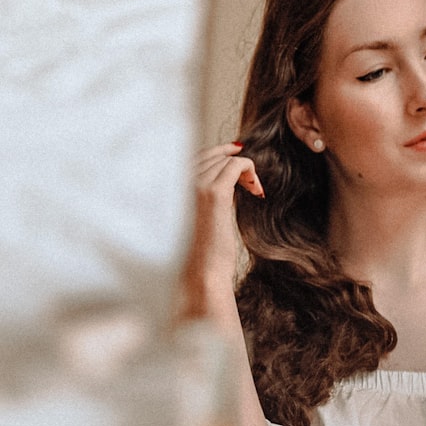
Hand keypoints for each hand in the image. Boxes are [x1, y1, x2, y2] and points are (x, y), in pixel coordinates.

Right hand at [180, 142, 264, 315]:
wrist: (202, 272)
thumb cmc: (200, 250)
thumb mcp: (196, 214)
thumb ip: (203, 191)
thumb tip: (226, 172)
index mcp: (168, 186)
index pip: (195, 156)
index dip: (218, 152)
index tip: (237, 153)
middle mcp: (177, 181)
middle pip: (211, 156)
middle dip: (232, 163)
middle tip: (250, 183)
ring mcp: (194, 185)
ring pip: (225, 160)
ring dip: (244, 171)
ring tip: (254, 190)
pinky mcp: (214, 193)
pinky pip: (237, 166)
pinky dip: (250, 172)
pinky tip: (257, 191)